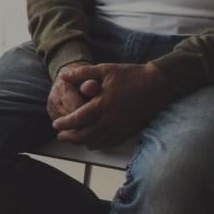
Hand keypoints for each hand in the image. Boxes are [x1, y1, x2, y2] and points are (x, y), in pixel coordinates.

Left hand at [52, 63, 172, 149]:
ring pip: (96, 141)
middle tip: (60, 136)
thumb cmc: (131, 75)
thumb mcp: (105, 70)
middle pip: (85, 135)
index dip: (64, 124)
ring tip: (73, 140)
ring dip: (82, 142)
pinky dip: (98, 144)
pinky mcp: (129, 131)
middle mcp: (111, 119)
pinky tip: (92, 142)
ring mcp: (121, 127)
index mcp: (103, 104)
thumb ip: (82, 73)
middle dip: (70, 137)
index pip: (77, 119)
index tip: (56, 124)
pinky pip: (110, 143)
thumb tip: (62, 75)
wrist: (158, 84)